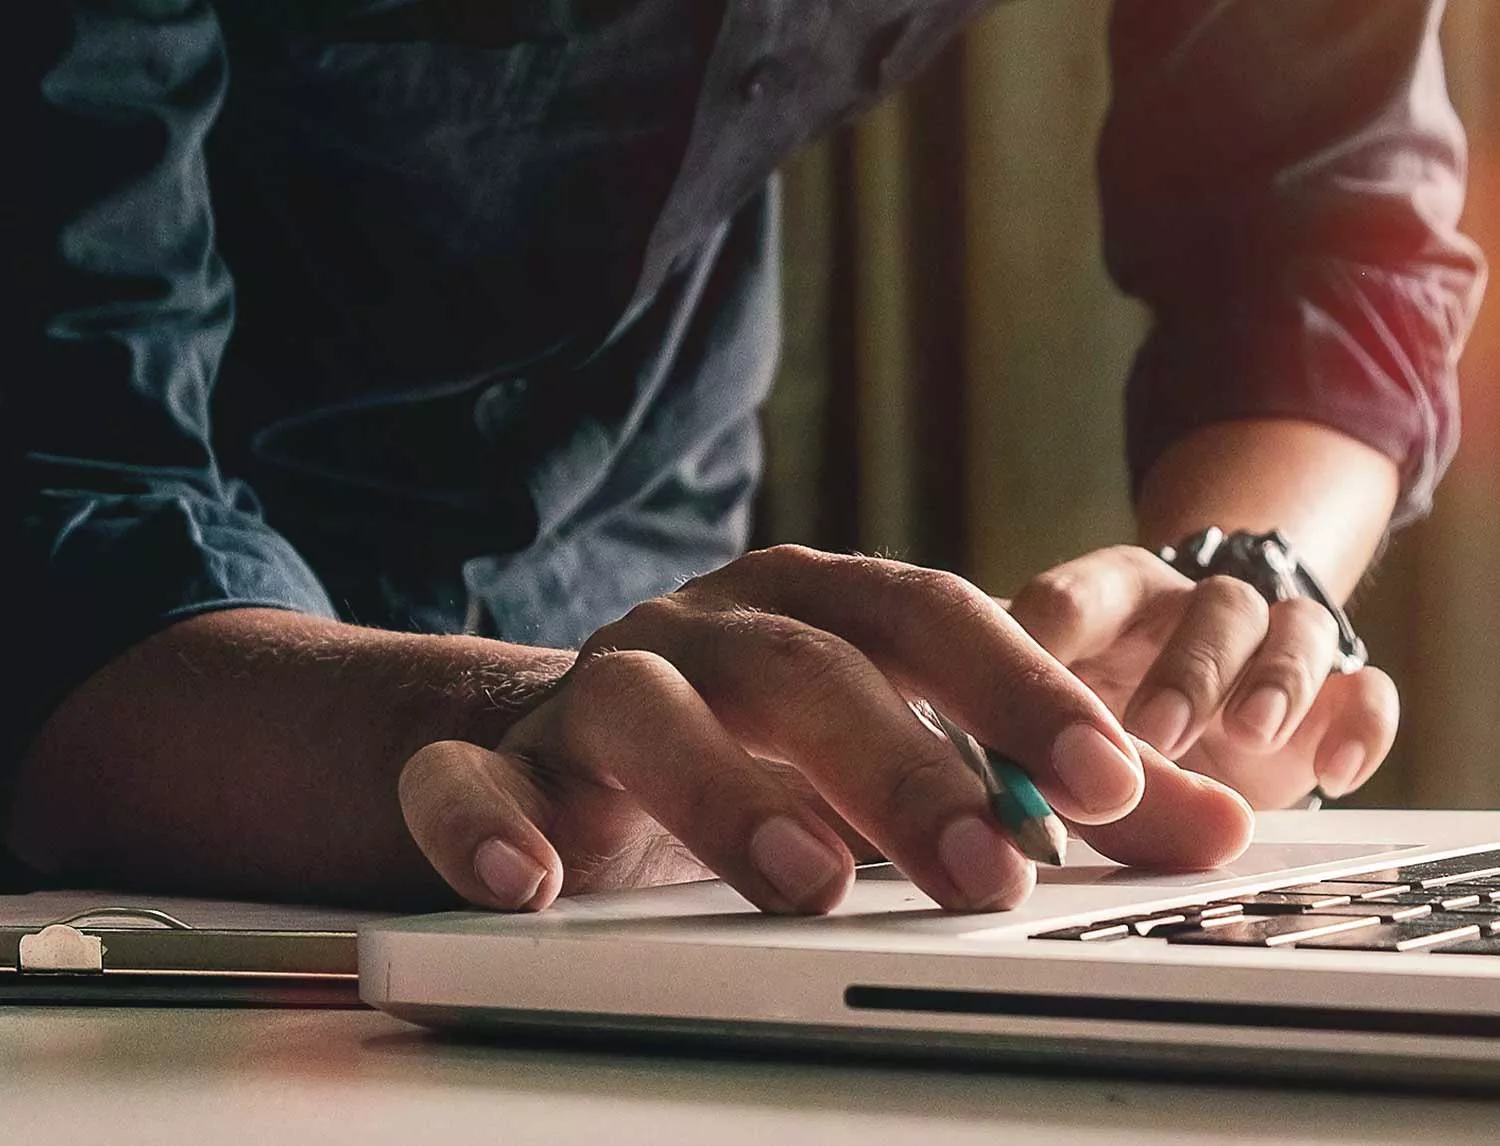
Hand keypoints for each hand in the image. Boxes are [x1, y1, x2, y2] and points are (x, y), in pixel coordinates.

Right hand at [399, 546, 1252, 914]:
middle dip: (901, 763)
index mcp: (810, 610)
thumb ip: (1041, 787)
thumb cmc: (757, 746)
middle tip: (990, 871)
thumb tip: (1214, 828)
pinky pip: (464, 776)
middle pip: (800, 665)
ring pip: (644, 709)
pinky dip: (489, 819)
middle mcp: (702, 631)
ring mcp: (589, 690)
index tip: (1110, 786)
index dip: (1018, 690)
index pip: (925, 617)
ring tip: (807, 882)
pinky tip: (533, 884)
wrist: (560, 738)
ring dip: (725, 791)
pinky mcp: (481, 760)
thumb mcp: (899, 755)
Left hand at [1009, 545, 1398, 809]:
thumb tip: (1025, 809)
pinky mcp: (1326, 703)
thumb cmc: (1086, 715)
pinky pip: (1365, 691)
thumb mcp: (1046, 733)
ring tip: (1248, 734)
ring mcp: (1266, 651)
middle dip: (1186, 670)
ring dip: (1275, 679)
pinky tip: (1332, 771)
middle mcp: (1191, 612)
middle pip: (1211, 605)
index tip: (1045, 685)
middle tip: (1157, 733)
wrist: (1176, 722)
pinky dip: (1358, 725)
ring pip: (1295, 627)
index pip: (1081, 596)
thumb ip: (1034, 760)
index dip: (1063, 636)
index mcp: (1106, 600)